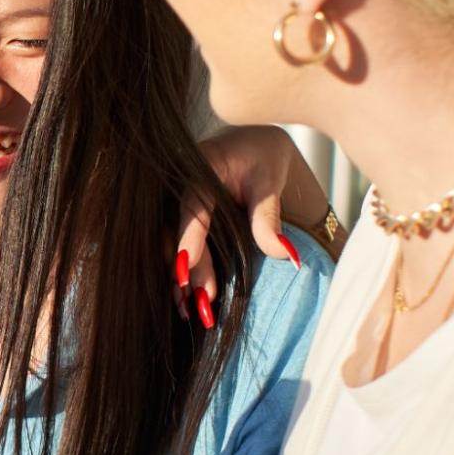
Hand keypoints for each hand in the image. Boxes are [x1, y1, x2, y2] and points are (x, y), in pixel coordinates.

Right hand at [175, 125, 335, 321]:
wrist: (253, 142)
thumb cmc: (262, 156)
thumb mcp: (270, 182)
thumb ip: (269, 217)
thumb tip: (285, 255)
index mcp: (200, 169)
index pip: (192, 207)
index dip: (188, 240)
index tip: (185, 270)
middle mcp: (178, 187)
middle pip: (174, 233)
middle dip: (187, 270)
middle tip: (202, 303)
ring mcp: (174, 204)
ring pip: (168, 244)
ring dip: (180, 279)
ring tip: (191, 312)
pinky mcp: (177, 218)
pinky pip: (174, 246)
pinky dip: (182, 273)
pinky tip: (188, 300)